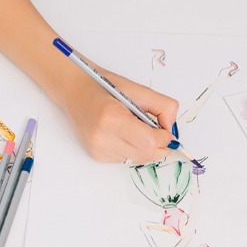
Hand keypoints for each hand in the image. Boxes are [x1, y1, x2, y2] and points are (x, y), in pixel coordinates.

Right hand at [61, 68, 178, 165]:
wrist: (74, 91)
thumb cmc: (103, 86)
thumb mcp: (138, 89)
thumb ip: (163, 106)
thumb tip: (171, 129)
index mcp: (111, 118)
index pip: (149, 142)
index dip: (164, 138)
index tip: (165, 129)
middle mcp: (101, 137)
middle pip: (146, 155)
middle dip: (158, 145)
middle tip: (157, 130)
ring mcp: (97, 149)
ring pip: (137, 159)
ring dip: (145, 147)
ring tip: (134, 127)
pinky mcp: (96, 156)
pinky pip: (126, 159)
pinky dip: (132, 148)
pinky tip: (122, 133)